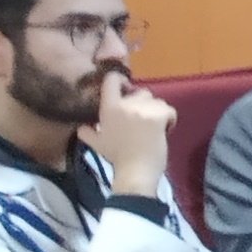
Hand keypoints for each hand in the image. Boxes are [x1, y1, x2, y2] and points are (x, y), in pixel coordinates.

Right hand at [85, 72, 174, 200]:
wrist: (135, 171)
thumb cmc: (116, 157)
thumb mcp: (95, 143)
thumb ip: (87, 131)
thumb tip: (82, 126)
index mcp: (108, 108)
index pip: (112, 80)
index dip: (121, 80)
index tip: (125, 88)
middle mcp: (124, 104)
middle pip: (141, 92)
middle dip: (144, 105)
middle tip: (142, 121)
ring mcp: (142, 110)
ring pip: (157, 101)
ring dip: (157, 112)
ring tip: (153, 127)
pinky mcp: (158, 117)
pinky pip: (169, 110)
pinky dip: (169, 119)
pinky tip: (164, 130)